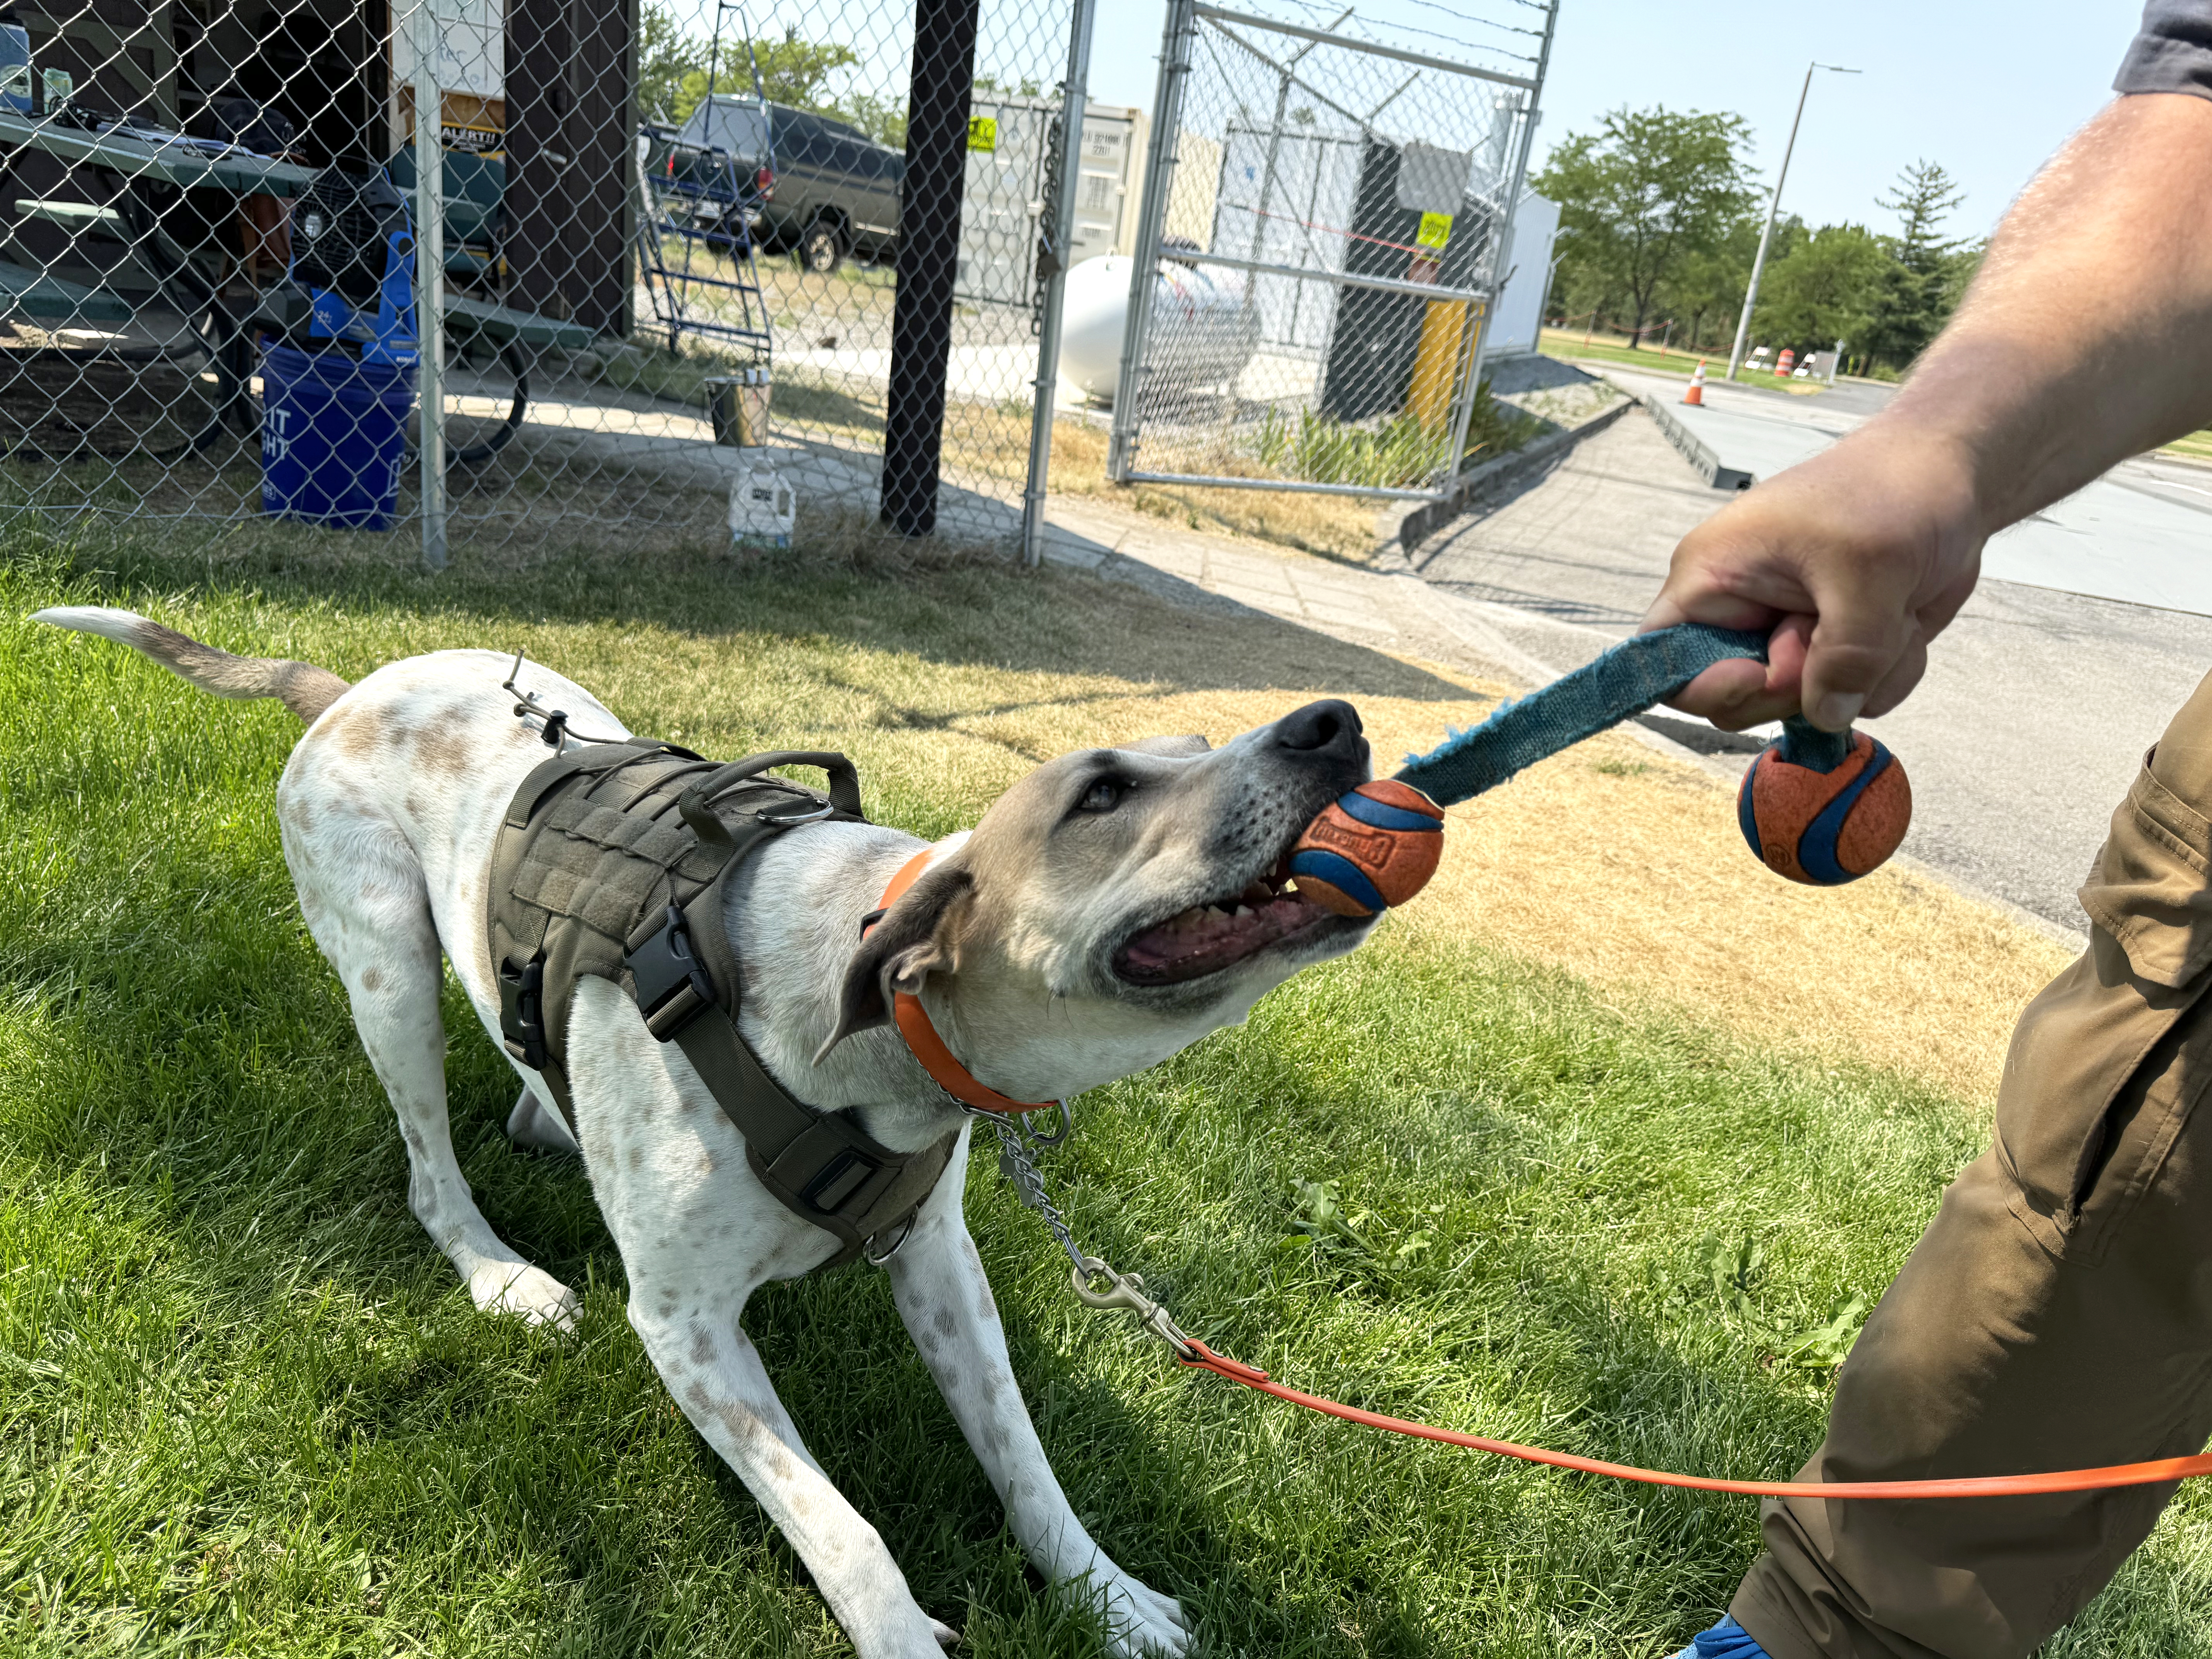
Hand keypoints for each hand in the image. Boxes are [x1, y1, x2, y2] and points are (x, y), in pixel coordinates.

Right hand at [1641, 422, 1985, 730]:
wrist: (1952, 472)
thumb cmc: (1893, 491)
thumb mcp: (1869, 568)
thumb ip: (1845, 654)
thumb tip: (1827, 715)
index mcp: (1714, 576)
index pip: (1661, 660)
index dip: (1703, 685)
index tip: (1760, 672)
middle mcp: (1742, 613)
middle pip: (1735, 701)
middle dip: (1799, 682)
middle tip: (1841, 629)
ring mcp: (1790, 635)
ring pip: (1806, 705)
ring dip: (1862, 673)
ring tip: (1887, 609)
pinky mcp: (1836, 650)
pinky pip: (1852, 698)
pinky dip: (1890, 671)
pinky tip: (1905, 618)